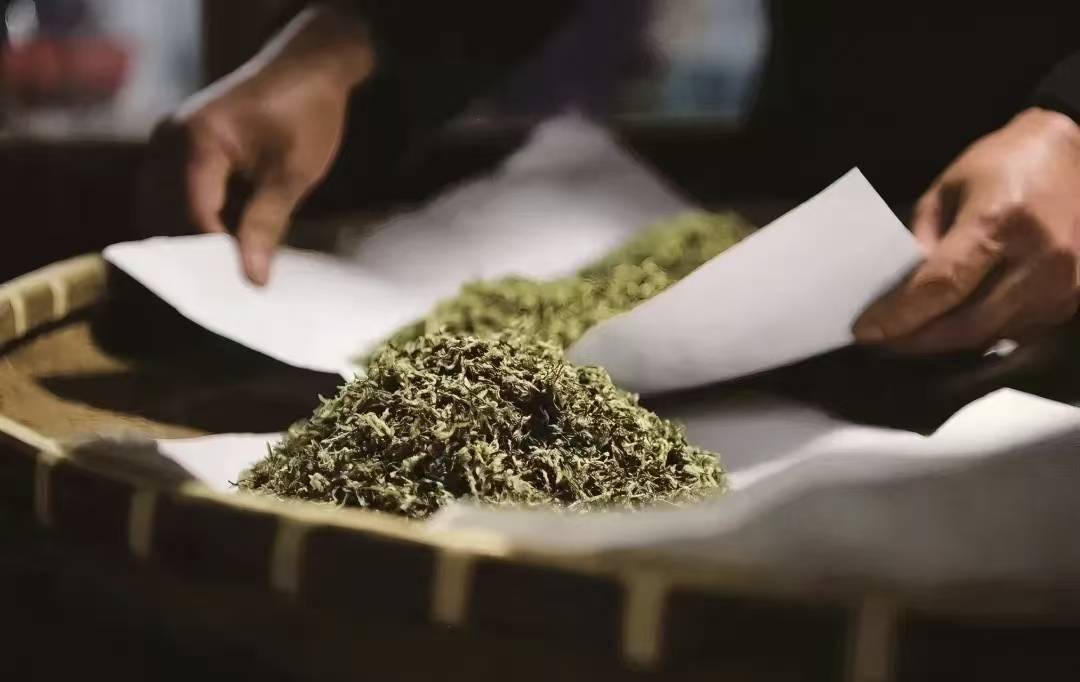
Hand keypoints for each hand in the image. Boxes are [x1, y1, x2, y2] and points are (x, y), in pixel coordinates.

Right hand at [145, 7, 372, 284]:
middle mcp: (169, 139)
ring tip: (225, 274)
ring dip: (188, 240)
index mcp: (197, 140)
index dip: (212, 256)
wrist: (306, 69)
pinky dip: (189, 221)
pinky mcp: (174, 149)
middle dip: (194, 254)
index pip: (192, 214)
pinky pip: (169, 195)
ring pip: (161, 209)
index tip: (239, 290)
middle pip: (166, 215)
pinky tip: (220, 244)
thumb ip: (267, 224)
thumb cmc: (306, 114)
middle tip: (230, 290)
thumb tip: (253, 279)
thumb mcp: (293, 174)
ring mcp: (166, 142)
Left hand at [855, 108, 1079, 351]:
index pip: (942, 286)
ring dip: (945, 341)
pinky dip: (978, 334)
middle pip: (966, 324)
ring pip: (989, 336)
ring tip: (910, 333)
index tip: (866, 330)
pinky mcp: (1072, 299)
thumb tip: (896, 289)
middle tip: (882, 340)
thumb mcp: (948, 189)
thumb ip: (922, 240)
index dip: (900, 315)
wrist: (1075, 155)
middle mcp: (1040, 257)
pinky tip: (952, 324)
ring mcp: (1063, 283)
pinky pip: (1014, 333)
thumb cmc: (1004, 165)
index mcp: (1001, 221)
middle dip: (916, 340)